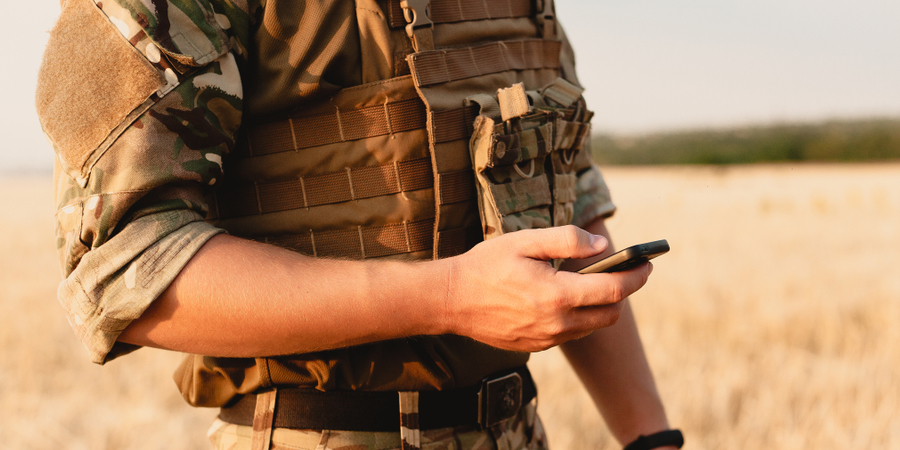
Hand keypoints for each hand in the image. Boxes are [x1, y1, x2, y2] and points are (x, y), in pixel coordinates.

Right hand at [442, 225, 651, 351]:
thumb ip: (567, 240)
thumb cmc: (486, 266)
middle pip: (610, 314)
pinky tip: (565, 299)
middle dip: (623, 293)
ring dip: (601, 306)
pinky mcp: (536, 346)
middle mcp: (557, 323)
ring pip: (592, 327)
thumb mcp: (525, 241)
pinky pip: (571, 334)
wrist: (449, 301)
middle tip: (625, 272)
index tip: (647, 263)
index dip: (637, 275)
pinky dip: (579, 317)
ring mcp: (546, 338)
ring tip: (595, 283)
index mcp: (557, 295)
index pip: (614, 289)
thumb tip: (602, 246)